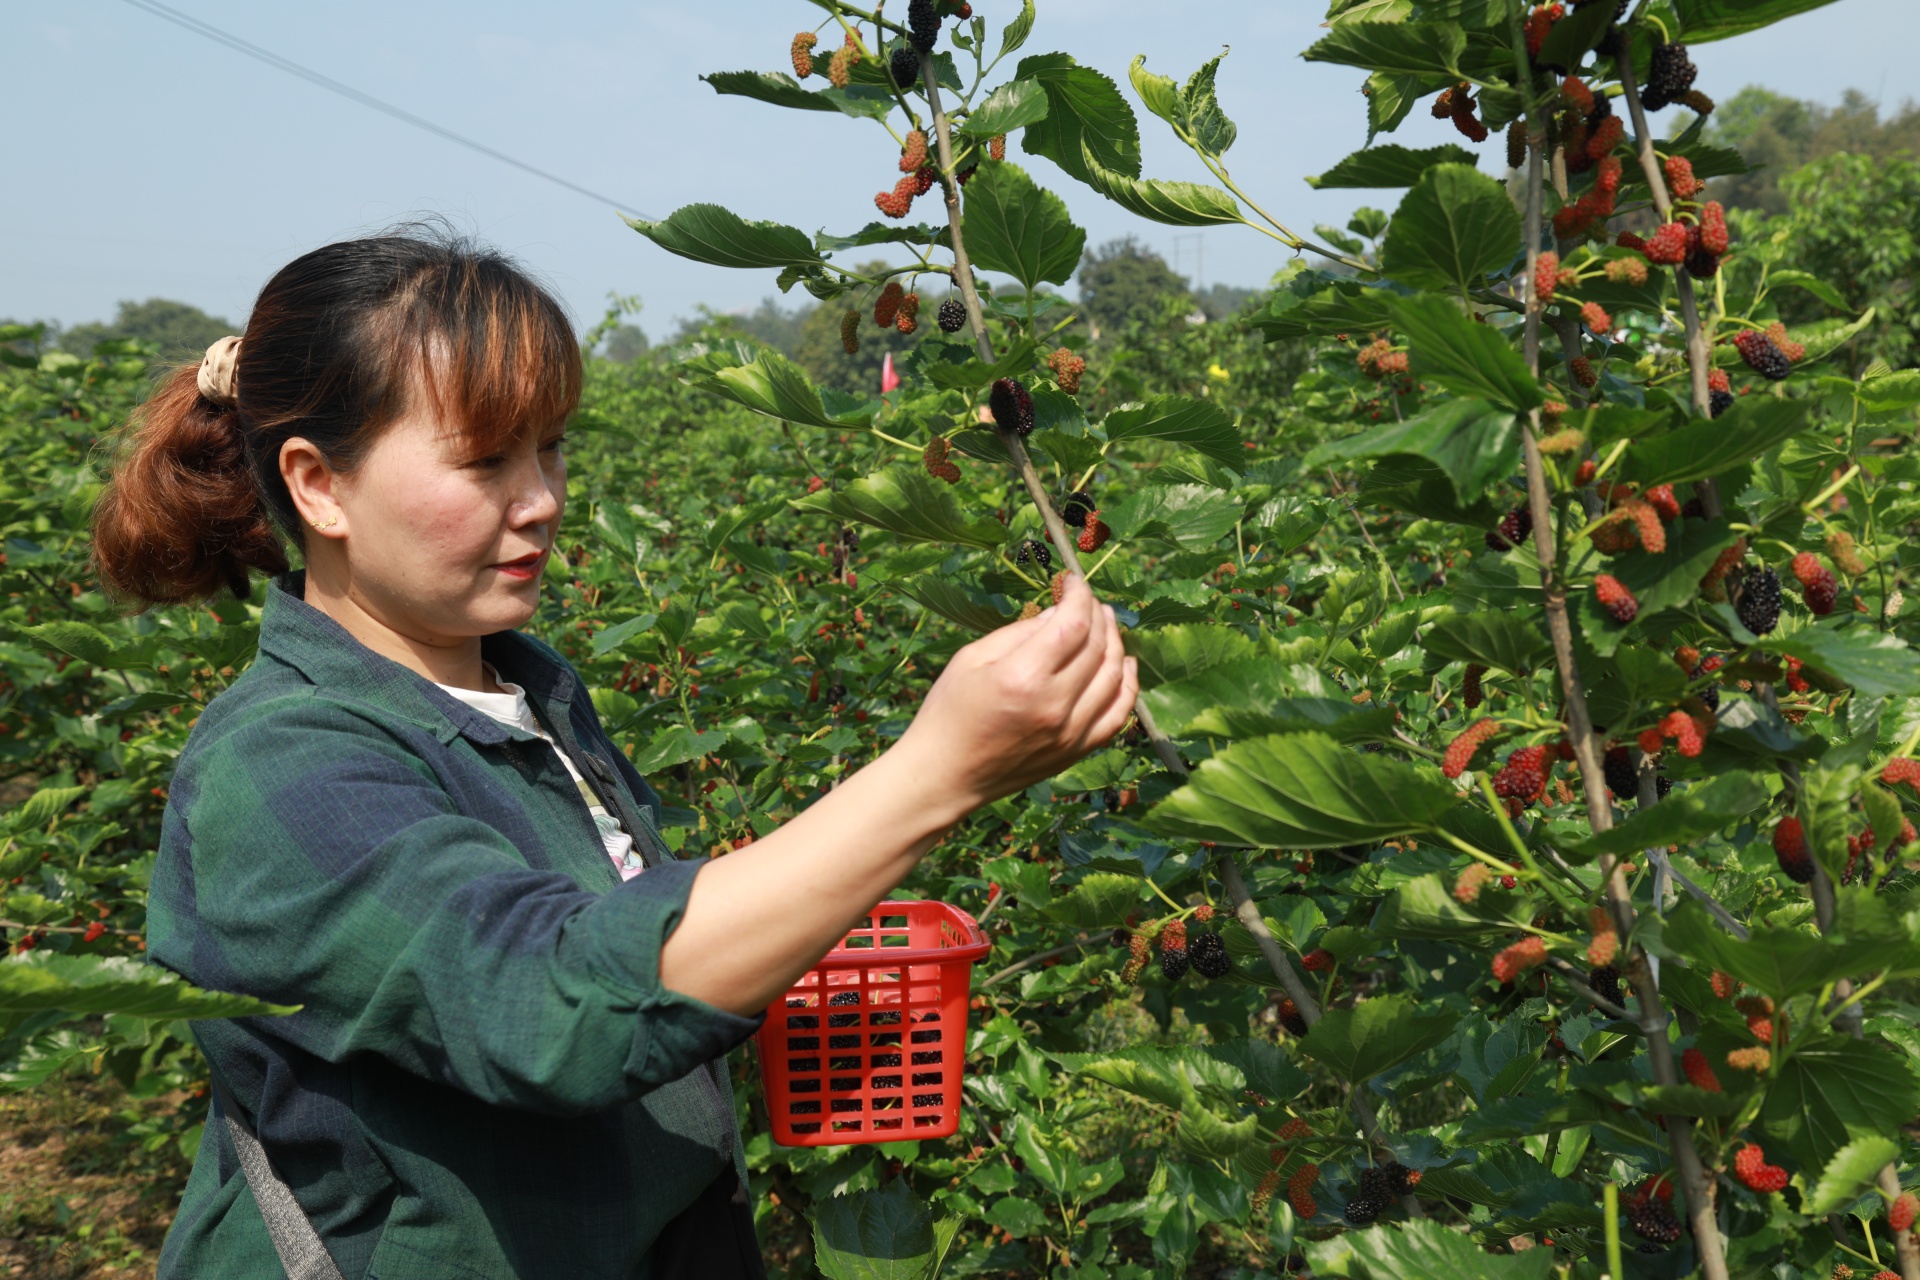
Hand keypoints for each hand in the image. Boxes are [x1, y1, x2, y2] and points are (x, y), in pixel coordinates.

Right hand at [895, 573, 1137, 816]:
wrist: (945, 776)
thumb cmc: (948, 712)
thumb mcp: (972, 658)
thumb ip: (1021, 632)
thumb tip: (1060, 611)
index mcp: (1023, 677)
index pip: (1072, 623)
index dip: (1080, 595)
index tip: (1074, 581)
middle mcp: (1054, 705)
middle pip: (1097, 646)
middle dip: (1097, 614)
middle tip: (1089, 600)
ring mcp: (1071, 733)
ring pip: (1114, 676)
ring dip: (1115, 642)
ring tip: (1106, 623)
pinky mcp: (1076, 752)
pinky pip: (1117, 715)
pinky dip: (1127, 686)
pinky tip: (1125, 664)